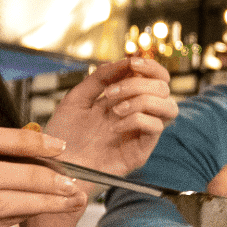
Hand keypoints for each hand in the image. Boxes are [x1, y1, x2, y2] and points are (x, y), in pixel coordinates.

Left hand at [44, 56, 177, 177]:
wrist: (57, 165)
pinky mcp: (141, 152)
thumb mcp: (77, 97)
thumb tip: (126, 61)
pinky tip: (113, 128)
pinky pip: (155, 128)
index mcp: (127, 100)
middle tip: (110, 93)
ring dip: (142, 100)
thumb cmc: (65, 134)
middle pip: (163, 88)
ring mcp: (142, 134)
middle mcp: (138, 115)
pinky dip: (135, 120)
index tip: (133, 62)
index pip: (156, 77)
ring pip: (169, 107)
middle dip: (138, 84)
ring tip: (114, 110)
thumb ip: (100, 77)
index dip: (151, 66)